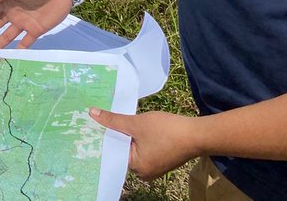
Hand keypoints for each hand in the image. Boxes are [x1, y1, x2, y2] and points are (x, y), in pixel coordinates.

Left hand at [89, 109, 203, 179]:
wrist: (197, 134)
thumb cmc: (167, 131)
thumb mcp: (136, 123)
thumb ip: (113, 120)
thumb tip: (92, 113)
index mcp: (136, 168)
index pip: (112, 152)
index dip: (102, 136)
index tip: (89, 124)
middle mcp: (143, 172)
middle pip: (121, 150)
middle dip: (113, 134)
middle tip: (96, 118)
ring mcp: (153, 166)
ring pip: (132, 147)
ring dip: (125, 134)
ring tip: (109, 118)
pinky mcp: (160, 158)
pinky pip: (142, 148)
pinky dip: (136, 137)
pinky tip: (129, 124)